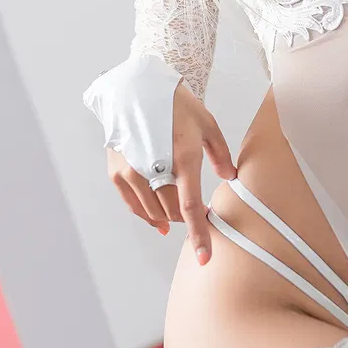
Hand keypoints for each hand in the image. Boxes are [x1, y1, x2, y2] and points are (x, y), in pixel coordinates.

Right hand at [106, 82, 235, 264]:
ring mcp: (132, 172)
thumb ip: (220, 154)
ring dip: (168, 216)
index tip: (204, 258)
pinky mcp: (117, 172)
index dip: (199, 235)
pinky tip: (158, 220)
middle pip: (172, 212)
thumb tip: (230, 177)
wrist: (135, 88)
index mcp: (181, 158)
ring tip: (177, 212)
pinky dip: (148, 215)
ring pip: (153, 212)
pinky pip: (134, 205)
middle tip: (196, 212)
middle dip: (186, 217)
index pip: (190, 207)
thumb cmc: (175, 104)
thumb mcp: (207, 124)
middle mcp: (153, 169)